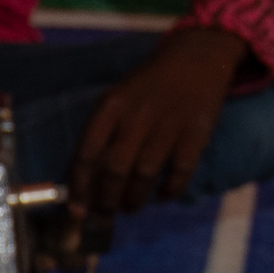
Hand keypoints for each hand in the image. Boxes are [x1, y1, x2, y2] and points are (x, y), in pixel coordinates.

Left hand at [70, 24, 243, 216]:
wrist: (195, 58)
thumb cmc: (147, 86)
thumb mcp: (116, 99)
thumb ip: (101, 134)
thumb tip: (83, 179)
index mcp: (109, 107)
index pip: (85, 154)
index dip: (79, 188)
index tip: (77, 210)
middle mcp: (135, 117)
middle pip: (113, 170)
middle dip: (105, 200)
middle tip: (105, 214)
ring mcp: (167, 125)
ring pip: (144, 175)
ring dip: (134, 199)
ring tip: (129, 207)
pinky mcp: (196, 133)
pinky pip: (179, 172)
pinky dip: (169, 190)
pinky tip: (162, 196)